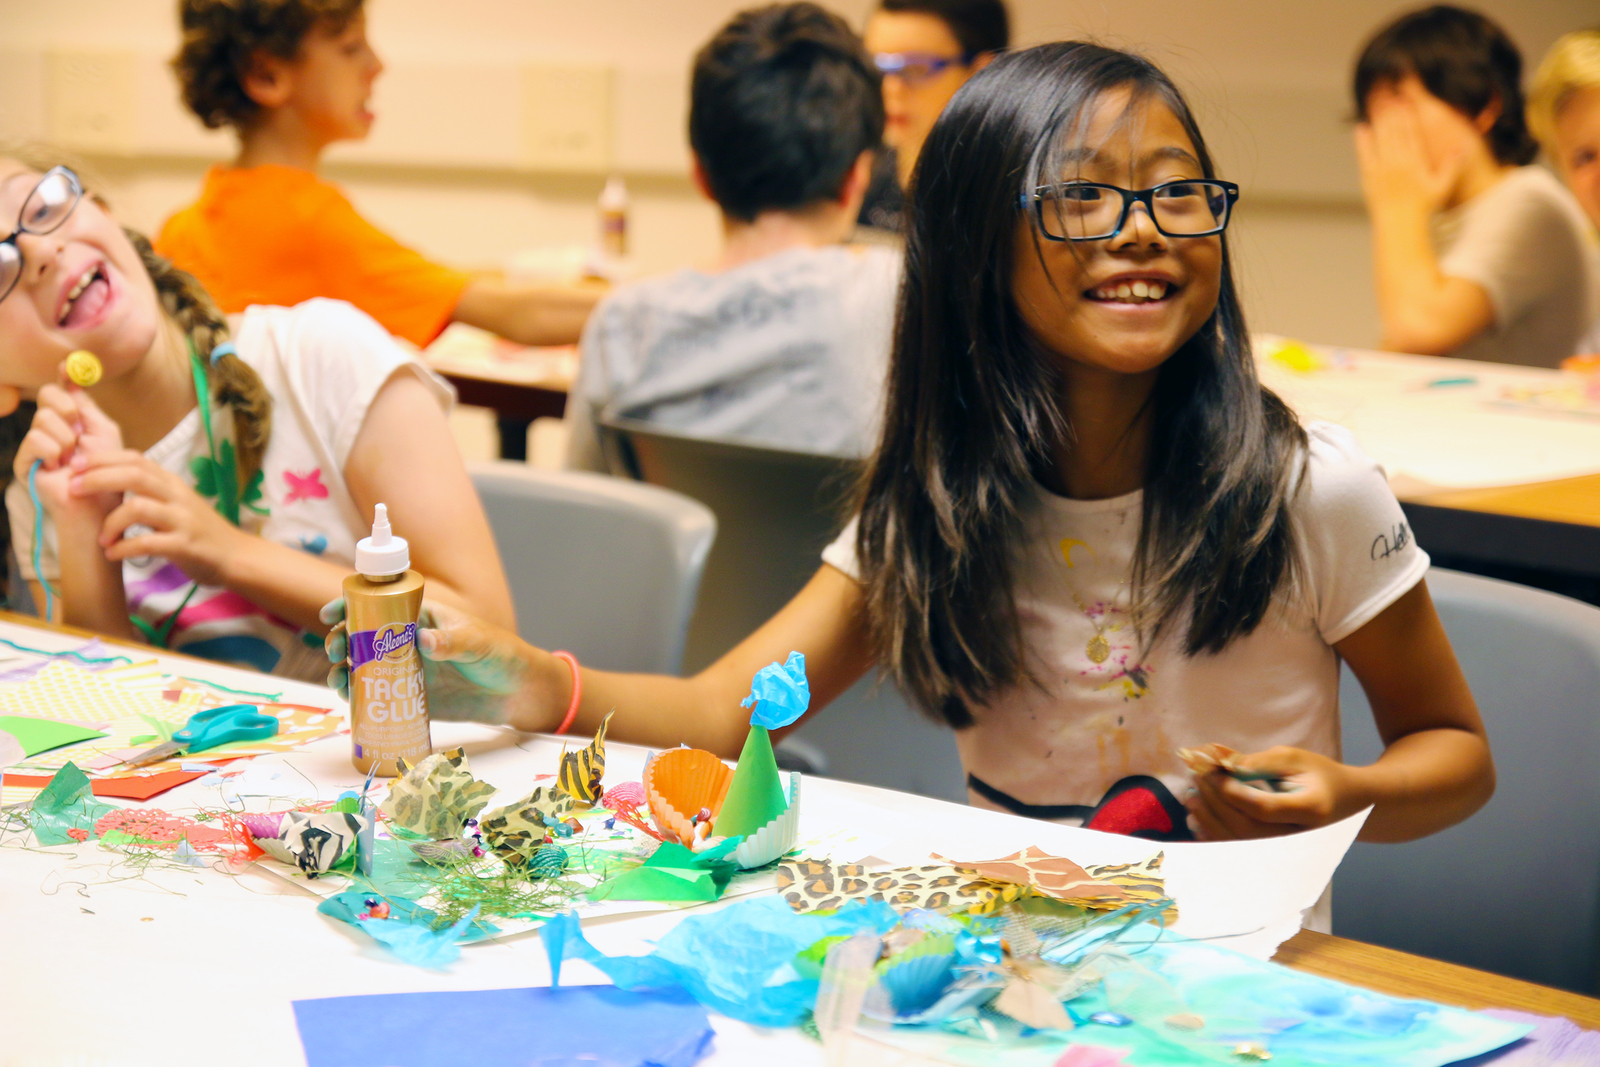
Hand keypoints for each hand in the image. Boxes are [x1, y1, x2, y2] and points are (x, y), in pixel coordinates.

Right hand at [12, 384, 123, 519]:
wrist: (102, 504)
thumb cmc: (107, 472)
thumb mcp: (104, 432)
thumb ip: (87, 406)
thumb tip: (71, 376)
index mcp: (70, 420)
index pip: (61, 389)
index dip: (65, 375)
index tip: (69, 366)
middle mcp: (51, 428)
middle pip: (48, 394)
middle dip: (69, 409)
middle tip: (80, 431)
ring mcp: (36, 445)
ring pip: (43, 417)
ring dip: (67, 438)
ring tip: (75, 459)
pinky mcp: (25, 463)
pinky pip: (35, 439)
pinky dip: (54, 451)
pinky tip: (61, 467)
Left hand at [68, 451, 246, 585]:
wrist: (236, 556)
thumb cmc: (200, 531)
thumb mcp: (176, 503)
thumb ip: (149, 491)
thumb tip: (108, 481)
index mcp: (172, 483)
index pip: (134, 458)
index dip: (101, 458)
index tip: (75, 466)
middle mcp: (177, 496)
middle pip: (133, 475)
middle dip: (96, 479)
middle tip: (73, 490)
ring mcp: (182, 520)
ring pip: (137, 507)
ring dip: (110, 522)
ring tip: (102, 539)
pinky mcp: (185, 545)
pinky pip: (147, 542)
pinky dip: (124, 548)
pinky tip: (114, 555)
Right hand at [322, 598, 552, 728]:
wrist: (516, 693)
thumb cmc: (501, 655)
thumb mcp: (478, 644)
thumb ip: (452, 642)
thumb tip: (423, 641)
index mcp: (422, 616)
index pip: (380, 603)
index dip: (351, 604)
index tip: (330, 613)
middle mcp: (406, 641)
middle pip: (362, 635)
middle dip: (340, 640)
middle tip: (335, 651)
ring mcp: (404, 669)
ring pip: (362, 665)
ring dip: (342, 669)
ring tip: (338, 679)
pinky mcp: (407, 696)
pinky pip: (375, 694)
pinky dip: (357, 695)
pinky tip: (347, 699)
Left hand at [1184, 743, 1368, 840]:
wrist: (1349, 806)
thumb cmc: (1320, 777)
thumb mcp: (1296, 758)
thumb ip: (1257, 761)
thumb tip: (1217, 759)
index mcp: (1311, 810)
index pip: (1264, 808)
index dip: (1231, 791)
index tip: (1210, 771)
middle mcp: (1301, 839)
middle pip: (1247, 829)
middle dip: (1215, 804)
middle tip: (1195, 780)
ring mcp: (1289, 854)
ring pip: (1240, 846)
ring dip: (1209, 822)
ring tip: (1191, 797)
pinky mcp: (1276, 858)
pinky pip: (1240, 854)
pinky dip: (1214, 838)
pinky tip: (1197, 819)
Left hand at [1354, 85, 1466, 216]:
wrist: (1400, 225)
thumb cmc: (1423, 207)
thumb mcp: (1442, 186)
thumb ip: (1451, 165)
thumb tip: (1462, 147)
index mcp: (1416, 162)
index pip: (1411, 132)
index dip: (1407, 113)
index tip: (1405, 97)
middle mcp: (1398, 162)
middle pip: (1394, 130)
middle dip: (1391, 109)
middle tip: (1387, 91)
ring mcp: (1382, 169)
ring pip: (1379, 138)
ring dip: (1378, 119)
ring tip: (1375, 102)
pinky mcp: (1369, 177)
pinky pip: (1365, 155)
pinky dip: (1363, 140)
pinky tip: (1361, 127)